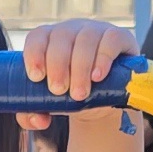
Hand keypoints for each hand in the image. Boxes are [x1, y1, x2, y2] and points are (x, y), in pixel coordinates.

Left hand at [17, 20, 135, 128]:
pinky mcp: (119, 37)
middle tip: (58, 90)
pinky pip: (111, 40)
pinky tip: (98, 76)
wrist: (105, 99)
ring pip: (86, 39)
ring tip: (79, 94)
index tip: (36, 77)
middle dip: (58, 65)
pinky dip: (103, 58)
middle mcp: (72, 31)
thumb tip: (38, 120)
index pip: (38, 37)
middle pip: (61, 36)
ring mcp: (96, 31)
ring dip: (80, 67)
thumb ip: (34, 116)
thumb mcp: (50, 105)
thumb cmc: (70, 96)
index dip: (34, 53)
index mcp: (50, 41)